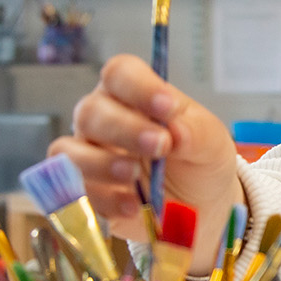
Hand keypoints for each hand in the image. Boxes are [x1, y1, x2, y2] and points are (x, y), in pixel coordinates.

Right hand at [48, 54, 241, 270]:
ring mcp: (89, 155)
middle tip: (160, 146)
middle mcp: (103, 119)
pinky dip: (103, 199)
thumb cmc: (199, 160)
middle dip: (124, 128)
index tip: (167, 107)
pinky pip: (74, 192)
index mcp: (133, 94)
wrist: (200, 207)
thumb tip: (176, 133)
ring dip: (102, 163)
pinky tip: (133, 206)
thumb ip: (195, 132)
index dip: (138, 87)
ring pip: (69, 151)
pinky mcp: (85, 192)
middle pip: (91, 111)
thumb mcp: (210, 142)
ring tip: (135, 175)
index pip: (120, 74)